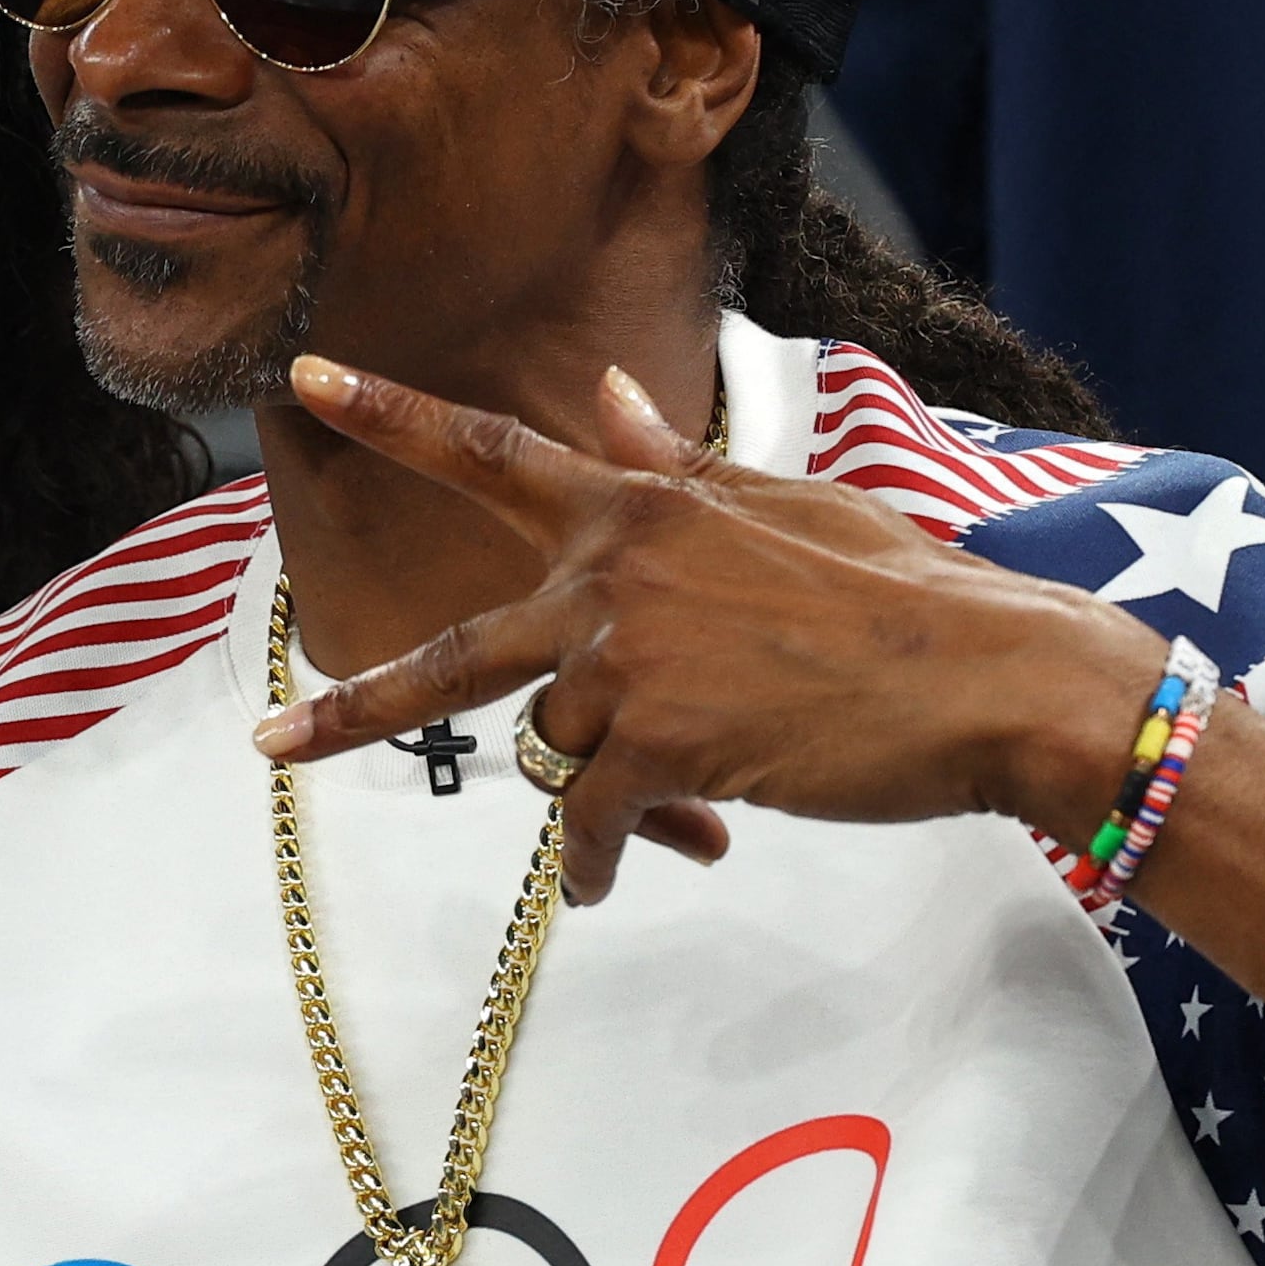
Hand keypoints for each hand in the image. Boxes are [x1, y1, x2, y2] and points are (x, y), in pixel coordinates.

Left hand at [256, 352, 1167, 902]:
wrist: (993, 678)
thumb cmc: (904, 594)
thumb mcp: (785, 506)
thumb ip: (671, 468)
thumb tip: (597, 398)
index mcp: (641, 508)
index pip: (496, 453)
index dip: (395, 415)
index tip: (307, 383)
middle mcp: (617, 575)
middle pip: (459, 652)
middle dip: (355, 707)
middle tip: (271, 744)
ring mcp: (634, 661)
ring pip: (560, 748)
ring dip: (603, 791)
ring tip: (678, 807)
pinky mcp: (663, 746)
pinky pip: (590, 822)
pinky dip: (597, 860)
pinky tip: (613, 882)